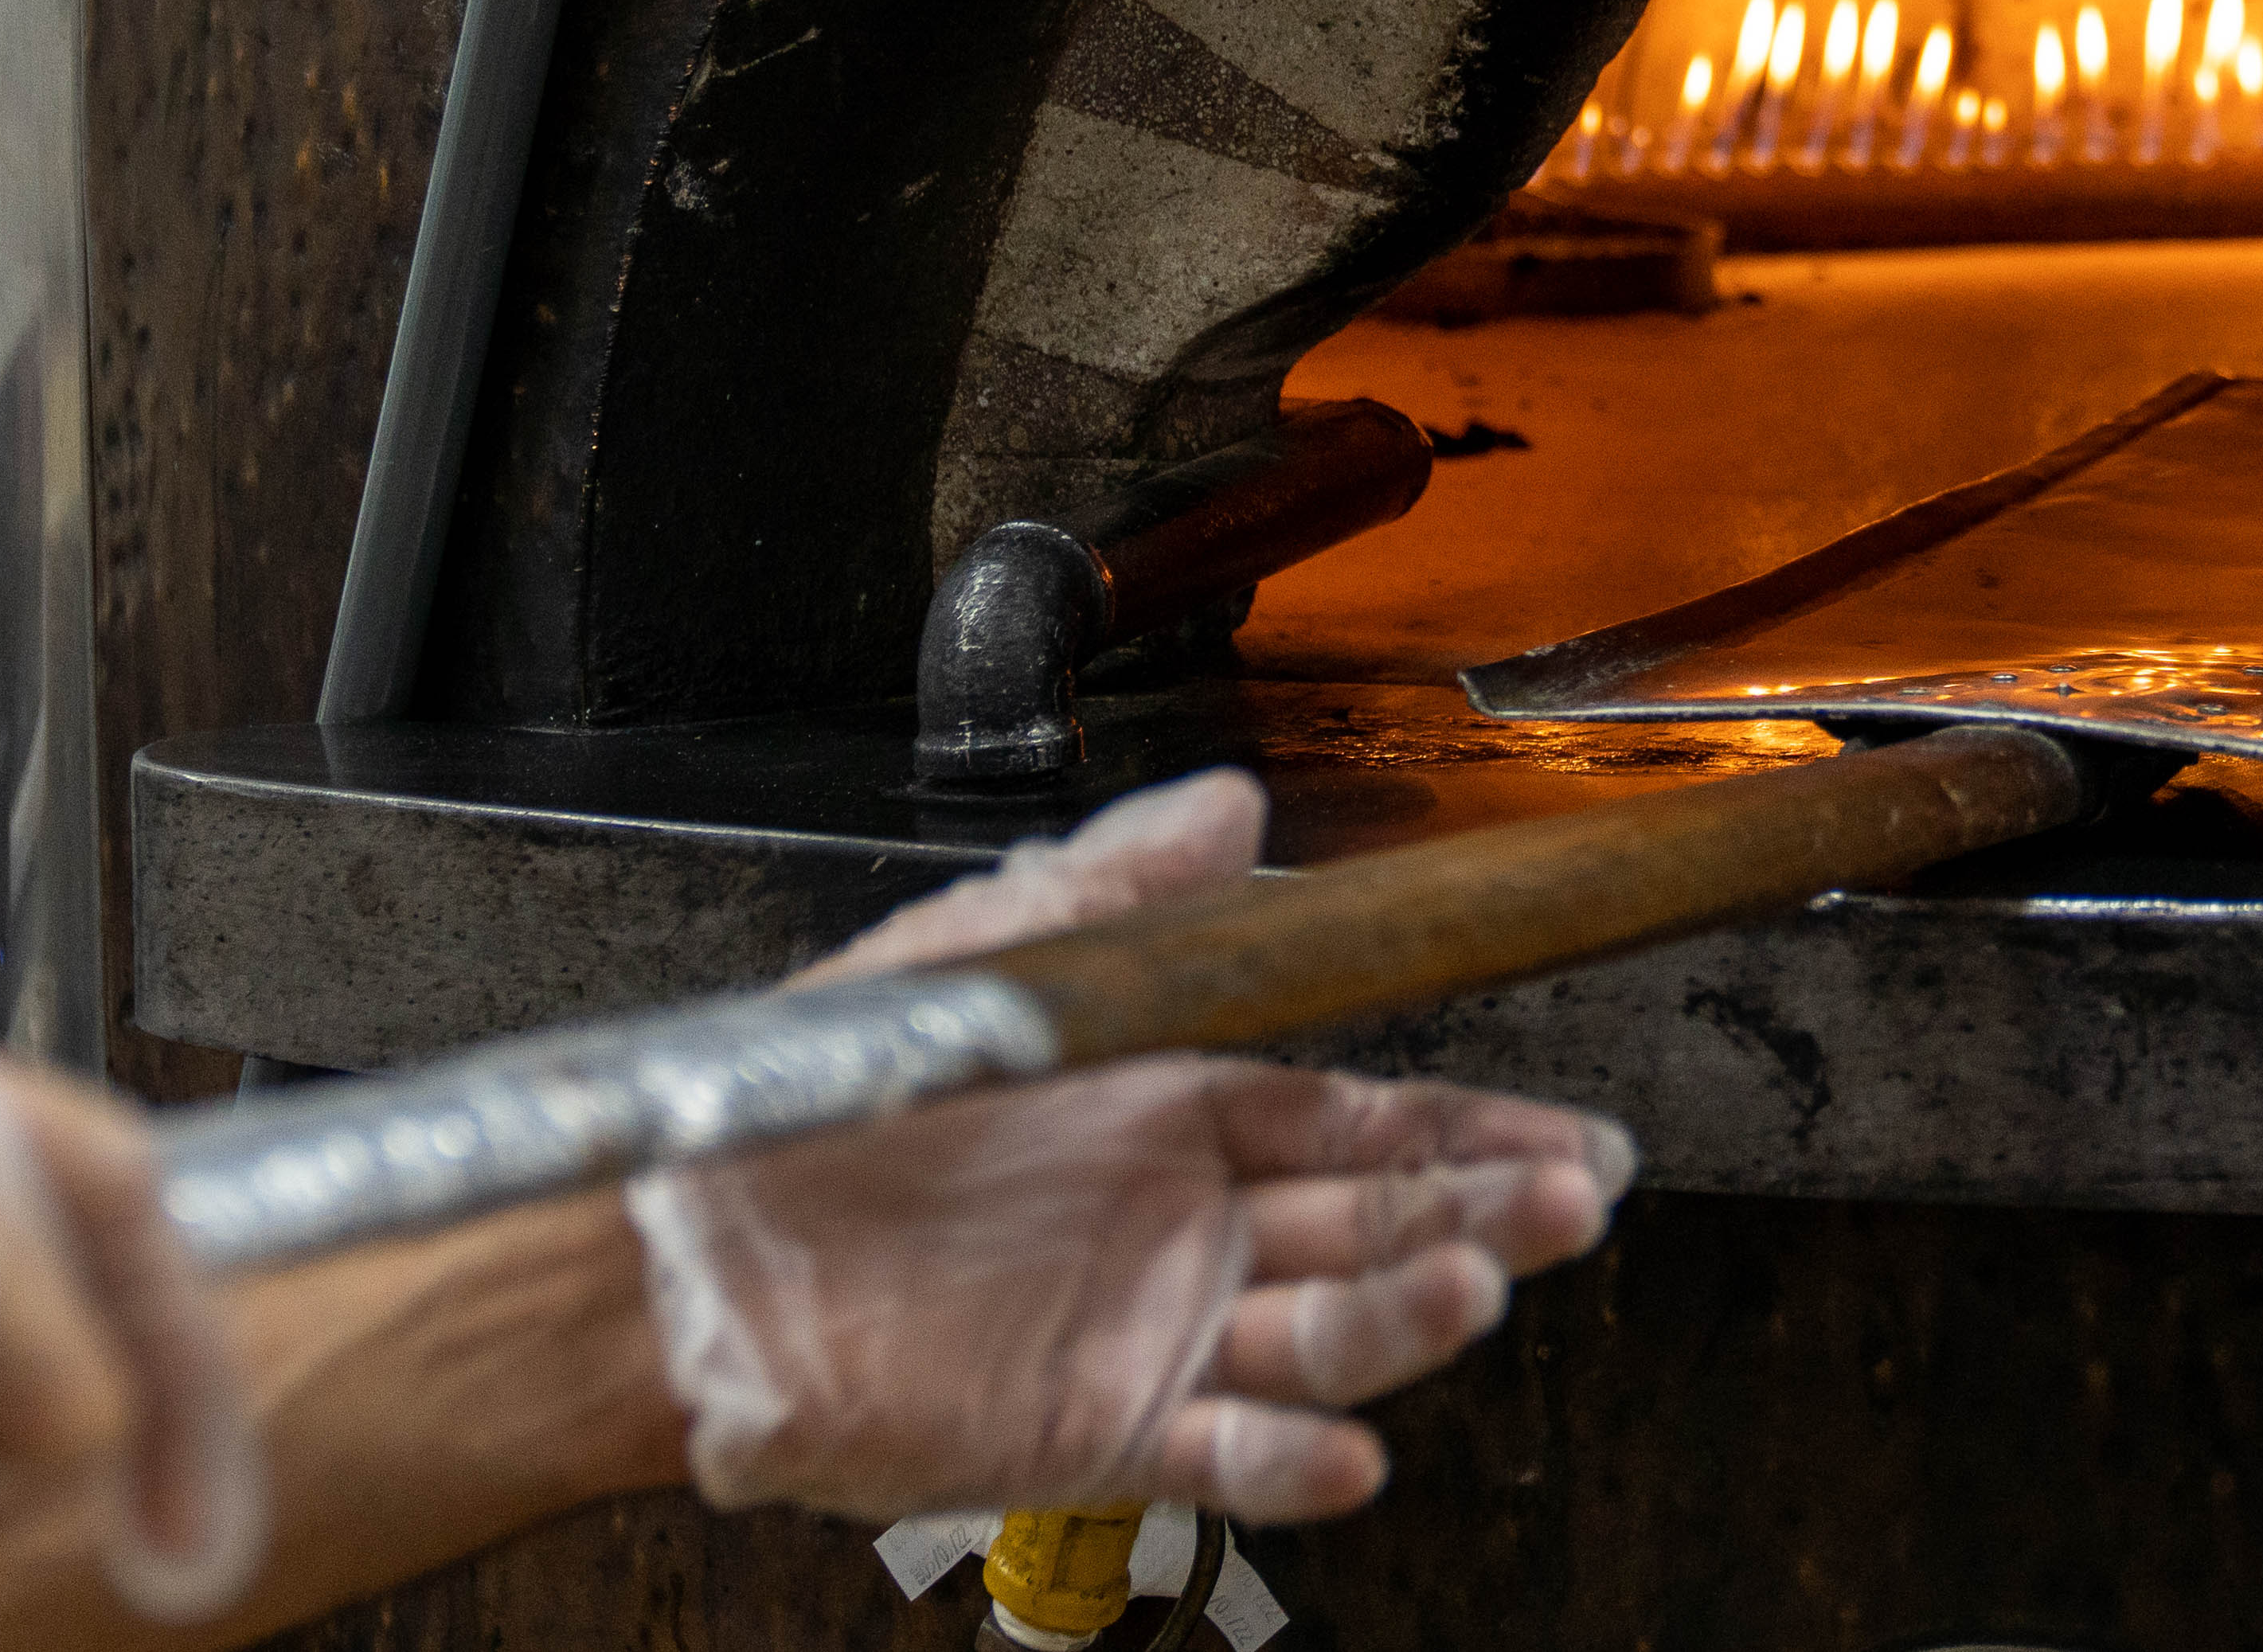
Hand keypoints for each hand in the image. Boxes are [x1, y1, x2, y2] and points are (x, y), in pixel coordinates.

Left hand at [628, 770, 1630, 1524]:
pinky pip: (1218, 1455)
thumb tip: (1238, 798)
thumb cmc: (825, 1095)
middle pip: (1378, 1224)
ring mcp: (1150, 1331)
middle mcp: (1189, 1226)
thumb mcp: (988, 953)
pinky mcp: (1092, 1431)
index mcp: (1181, 1110)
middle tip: (1573, 1203)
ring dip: (1412, 1321)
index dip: (1473, 1131)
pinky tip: (1353, 1455)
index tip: (1571, 1139)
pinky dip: (1292, 1463)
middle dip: (1485, 1214)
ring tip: (1476, 1289)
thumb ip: (1122, 885)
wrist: (690, 1241)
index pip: (1367, 1119)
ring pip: (1324, 1337)